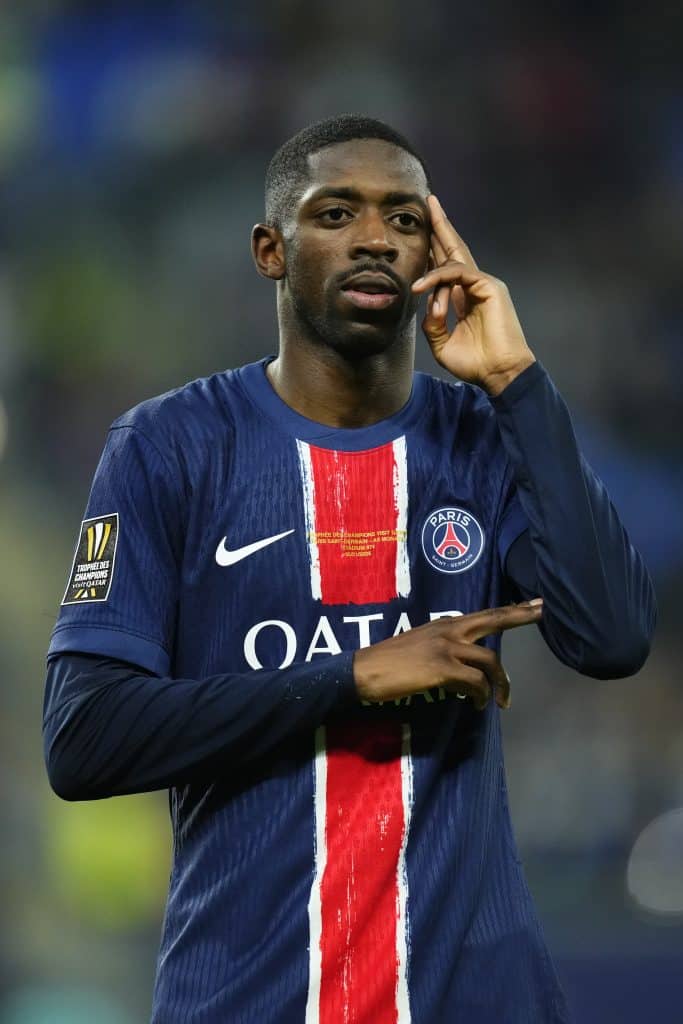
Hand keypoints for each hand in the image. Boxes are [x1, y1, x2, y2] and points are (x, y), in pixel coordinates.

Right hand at [352, 600, 542, 709]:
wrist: (363, 671)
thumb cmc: (388, 662)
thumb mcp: (419, 644)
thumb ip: (443, 646)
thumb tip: (463, 662)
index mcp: (444, 624)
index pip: (484, 613)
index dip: (512, 609)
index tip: (536, 603)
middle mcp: (449, 630)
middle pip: (493, 620)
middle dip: (520, 616)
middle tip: (542, 612)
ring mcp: (446, 648)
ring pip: (489, 662)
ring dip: (500, 684)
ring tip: (499, 702)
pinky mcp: (442, 668)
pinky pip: (475, 683)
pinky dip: (481, 696)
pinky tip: (477, 706)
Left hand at [411, 195, 535, 394]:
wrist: (500, 374)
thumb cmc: (477, 364)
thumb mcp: (443, 345)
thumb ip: (433, 324)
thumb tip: (426, 306)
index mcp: (466, 297)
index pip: (448, 266)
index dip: (434, 249)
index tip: (420, 235)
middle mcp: (476, 286)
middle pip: (456, 249)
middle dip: (441, 225)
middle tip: (429, 201)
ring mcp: (485, 284)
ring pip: (455, 260)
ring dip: (434, 260)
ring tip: (420, 256)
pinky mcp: (490, 287)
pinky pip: (459, 273)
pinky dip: (439, 278)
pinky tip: (422, 287)